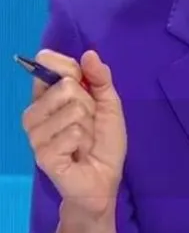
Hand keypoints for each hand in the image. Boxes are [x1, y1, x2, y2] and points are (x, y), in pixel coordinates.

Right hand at [21, 49, 126, 218]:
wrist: (103, 178)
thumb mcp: (108, 105)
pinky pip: (73, 132)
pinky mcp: (42, 154)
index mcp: (48, 98)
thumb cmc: (102, 141)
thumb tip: (89, 54)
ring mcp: (36, 135)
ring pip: (72, 109)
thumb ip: (100, 79)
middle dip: (89, 104)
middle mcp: (35, 114)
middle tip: (89, 123)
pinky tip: (78, 152)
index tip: (78, 76)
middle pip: (66, 87)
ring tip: (85, 139)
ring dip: (89, 125)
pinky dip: (84, 141)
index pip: (49, 67)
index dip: (68, 67)